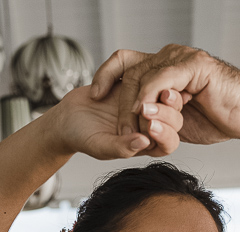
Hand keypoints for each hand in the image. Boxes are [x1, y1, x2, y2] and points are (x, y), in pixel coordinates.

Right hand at [48, 84, 183, 159]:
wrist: (67, 118)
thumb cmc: (82, 137)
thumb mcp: (100, 146)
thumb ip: (121, 148)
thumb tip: (144, 142)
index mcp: (147, 144)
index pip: (168, 142)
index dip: (165, 134)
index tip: (152, 125)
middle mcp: (149, 124)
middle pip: (172, 118)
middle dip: (166, 111)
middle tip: (154, 103)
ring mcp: (144, 104)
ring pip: (163, 97)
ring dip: (158, 91)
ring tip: (149, 87)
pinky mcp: (135, 86)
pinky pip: (147, 79)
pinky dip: (144, 76)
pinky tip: (137, 75)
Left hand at [89, 45, 239, 145]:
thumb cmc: (221, 117)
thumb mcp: (180, 119)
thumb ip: (159, 115)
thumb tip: (138, 124)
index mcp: (165, 67)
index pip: (125, 62)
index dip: (106, 75)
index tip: (93, 95)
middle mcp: (171, 57)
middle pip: (130, 72)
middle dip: (120, 103)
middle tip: (120, 130)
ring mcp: (182, 59)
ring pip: (143, 76)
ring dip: (133, 105)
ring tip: (132, 128)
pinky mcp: (194, 66)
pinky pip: (161, 78)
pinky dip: (149, 95)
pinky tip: (145, 112)